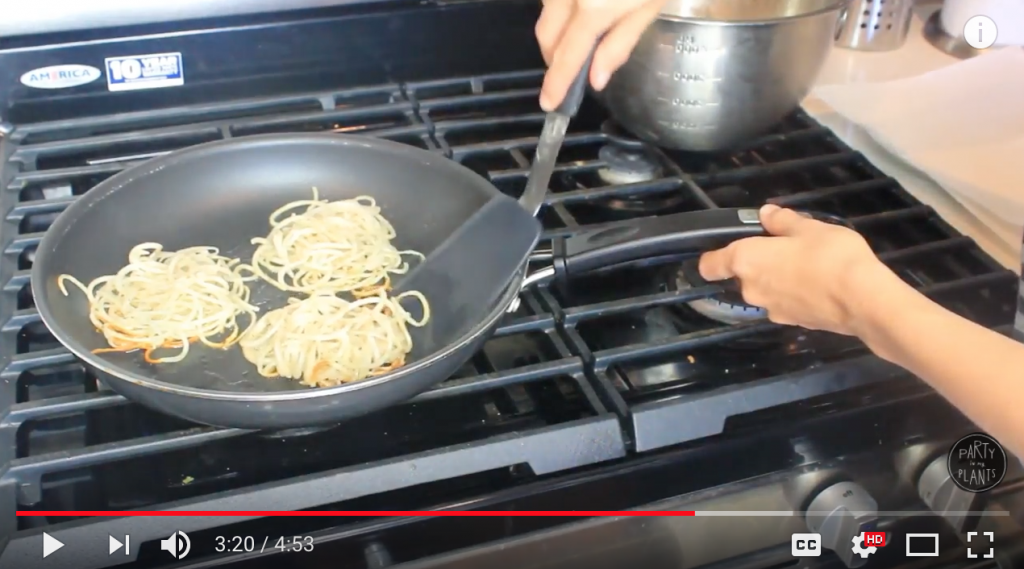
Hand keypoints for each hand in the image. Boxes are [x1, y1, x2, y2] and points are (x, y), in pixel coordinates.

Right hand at [536, 0, 665, 110]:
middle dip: (554, 58)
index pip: (568, 55)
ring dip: (558, 30)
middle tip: (570, 71)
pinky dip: (561, 9)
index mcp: (593, 6)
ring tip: (580, 35)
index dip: (557, 82)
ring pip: (546, 14)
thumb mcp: (649, 6)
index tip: (548, 103)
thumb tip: (596, 79)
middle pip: (547, 36)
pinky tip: (580, 9)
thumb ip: (620, 42)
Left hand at [698, 204, 893, 335]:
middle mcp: (750, 289)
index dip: (713, 257)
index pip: (710, 265)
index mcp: (745, 260)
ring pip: (764, 290)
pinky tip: (818, 285)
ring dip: (777, 280)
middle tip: (785, 248)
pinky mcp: (791, 323)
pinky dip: (794, 295)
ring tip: (807, 266)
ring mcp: (771, 309)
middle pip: (741, 276)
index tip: (725, 247)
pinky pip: (784, 303)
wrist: (862, 300)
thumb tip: (765, 214)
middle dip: (758, 264)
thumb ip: (782, 221)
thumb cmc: (830, 255)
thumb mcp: (809, 227)